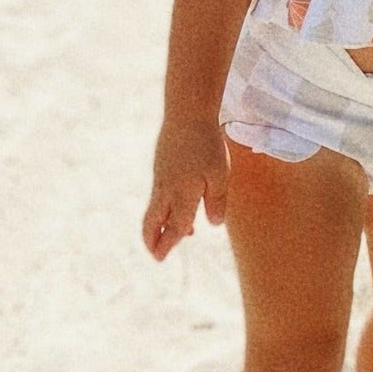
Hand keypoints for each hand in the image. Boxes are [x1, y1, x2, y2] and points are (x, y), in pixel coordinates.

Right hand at [142, 119, 229, 259]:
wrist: (186, 114)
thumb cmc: (207, 145)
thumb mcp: (220, 175)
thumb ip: (216, 201)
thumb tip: (212, 224)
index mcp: (182, 195)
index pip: (174, 227)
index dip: (169, 243)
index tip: (162, 257)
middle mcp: (166, 189)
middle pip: (152, 222)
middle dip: (152, 240)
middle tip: (157, 254)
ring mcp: (160, 178)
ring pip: (154, 209)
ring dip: (161, 225)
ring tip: (182, 234)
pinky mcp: (160, 167)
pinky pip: (158, 195)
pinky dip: (164, 208)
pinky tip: (180, 205)